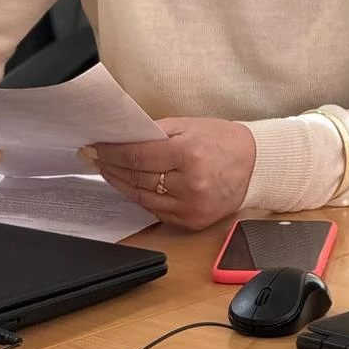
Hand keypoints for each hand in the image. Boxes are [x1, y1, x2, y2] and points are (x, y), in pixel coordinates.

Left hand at [82, 117, 255, 229]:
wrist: (256, 165)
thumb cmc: (221, 140)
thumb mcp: (188, 126)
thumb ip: (155, 132)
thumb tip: (121, 138)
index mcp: (189, 154)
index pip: (137, 155)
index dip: (111, 152)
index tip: (94, 147)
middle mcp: (190, 184)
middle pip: (137, 177)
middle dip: (111, 167)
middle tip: (93, 157)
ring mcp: (192, 207)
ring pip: (142, 197)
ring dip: (120, 184)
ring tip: (106, 170)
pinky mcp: (193, 222)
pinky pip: (156, 211)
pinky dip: (139, 197)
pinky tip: (129, 185)